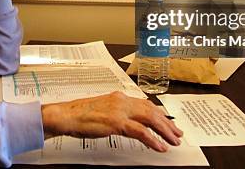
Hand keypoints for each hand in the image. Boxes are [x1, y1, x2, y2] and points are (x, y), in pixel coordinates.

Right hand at [41, 92, 182, 151]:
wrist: (67, 115)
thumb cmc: (81, 115)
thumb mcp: (103, 109)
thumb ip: (117, 112)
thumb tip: (130, 121)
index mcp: (119, 97)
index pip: (146, 104)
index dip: (160, 114)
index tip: (168, 123)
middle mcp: (122, 101)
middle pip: (152, 110)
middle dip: (167, 123)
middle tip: (177, 134)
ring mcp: (120, 111)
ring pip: (150, 119)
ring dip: (164, 131)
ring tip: (173, 141)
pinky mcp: (116, 122)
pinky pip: (141, 132)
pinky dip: (153, 140)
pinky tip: (160, 147)